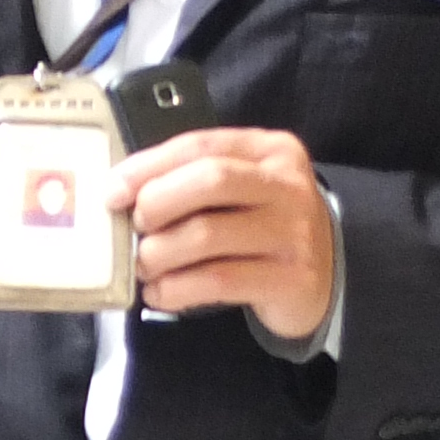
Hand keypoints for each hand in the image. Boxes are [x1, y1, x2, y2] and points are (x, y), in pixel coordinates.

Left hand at [109, 127, 334, 343]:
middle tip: (135, 230)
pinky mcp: (290, 278)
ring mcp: (294, 232)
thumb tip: (121, 192)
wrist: (327, 272)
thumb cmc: (262, 224)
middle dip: (157, 204)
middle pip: (209, 181)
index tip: (112, 191)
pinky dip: (177, 289)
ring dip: (160, 254)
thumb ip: (191, 180)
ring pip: (209, 235)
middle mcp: (287, 185)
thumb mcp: (239, 189)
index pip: (200, 145)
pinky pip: (219, 281)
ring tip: (144, 266)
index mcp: (269, 150)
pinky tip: (161, 293)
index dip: (148, 166)